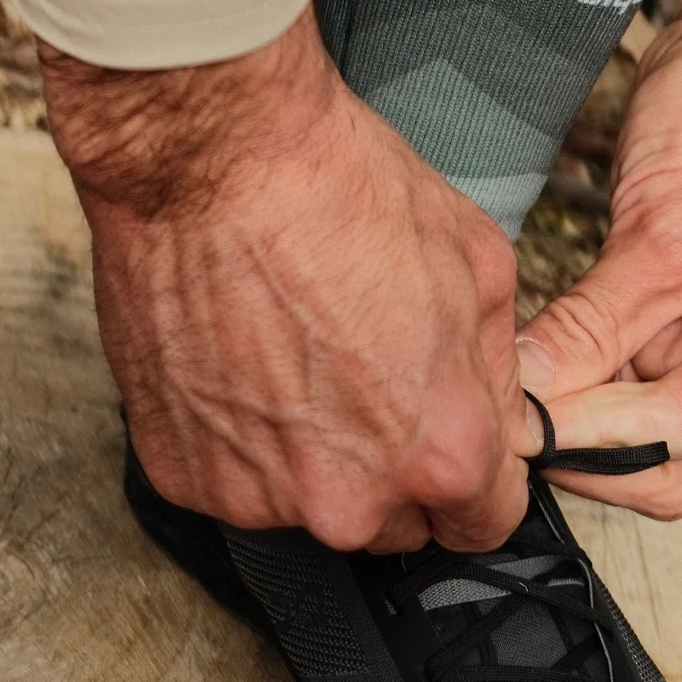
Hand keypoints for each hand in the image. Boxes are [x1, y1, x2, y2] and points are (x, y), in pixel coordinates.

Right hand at [40, 12, 539, 553]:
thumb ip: (499, 374)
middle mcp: (349, 500)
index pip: (484, 523)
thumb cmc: (342, 194)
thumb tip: (499, 417)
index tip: (454, 436)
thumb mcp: (480, 267)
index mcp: (442, 456)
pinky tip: (238, 360)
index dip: (478, 474)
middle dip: (393, 466)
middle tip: (363, 373)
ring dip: (310, 453)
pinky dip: (237, 438)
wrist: (212, 159)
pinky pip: (231, 477)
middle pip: (395, 523)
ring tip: (291, 353)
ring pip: (308, 503)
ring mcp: (257, 496)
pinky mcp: (182, 475)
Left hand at [515, 0, 681, 518]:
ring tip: (517, 368)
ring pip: (652, 415)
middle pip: (676, 455)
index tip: (511, 430)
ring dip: (587, 395)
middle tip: (508, 420)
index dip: (590, 437)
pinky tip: (548, 339)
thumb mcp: (663, 231)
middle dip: (592, 440)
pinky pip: (646, 362)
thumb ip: (593, 329)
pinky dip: (597, 356)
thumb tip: (526, 398)